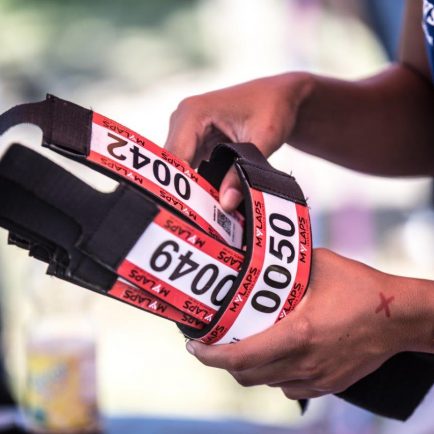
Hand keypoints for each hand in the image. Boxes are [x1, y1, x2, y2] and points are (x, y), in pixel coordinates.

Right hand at [165, 73, 312, 210]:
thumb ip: (243, 171)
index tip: (187, 214)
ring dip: (191, 191)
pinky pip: (189, 168)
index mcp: (192, 113)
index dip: (178, 186)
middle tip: (198, 221)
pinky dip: (198, 185)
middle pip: (173, 165)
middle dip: (184, 193)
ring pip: (178, 169)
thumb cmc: (273, 108)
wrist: (280, 96)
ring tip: (204, 216)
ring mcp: (187, 132)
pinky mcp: (195, 142)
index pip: (174, 156)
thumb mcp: (262, 139)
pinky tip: (209, 203)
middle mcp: (183, 120)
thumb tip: (225, 204)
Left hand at [186, 249, 426, 399]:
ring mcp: (317, 378)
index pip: (241, 357)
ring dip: (248, 368)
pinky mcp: (329, 385)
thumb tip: (265, 257)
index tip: (194, 348)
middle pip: (247, 376)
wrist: (401, 318)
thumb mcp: (320, 265)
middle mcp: (304, 362)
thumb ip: (290, 266)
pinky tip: (275, 356)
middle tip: (213, 345)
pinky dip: (274, 375)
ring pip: (267, 383)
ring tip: (241, 347)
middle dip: (223, 363)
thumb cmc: (362, 288)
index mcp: (298, 334)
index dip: (211, 356)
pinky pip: (289, 388)